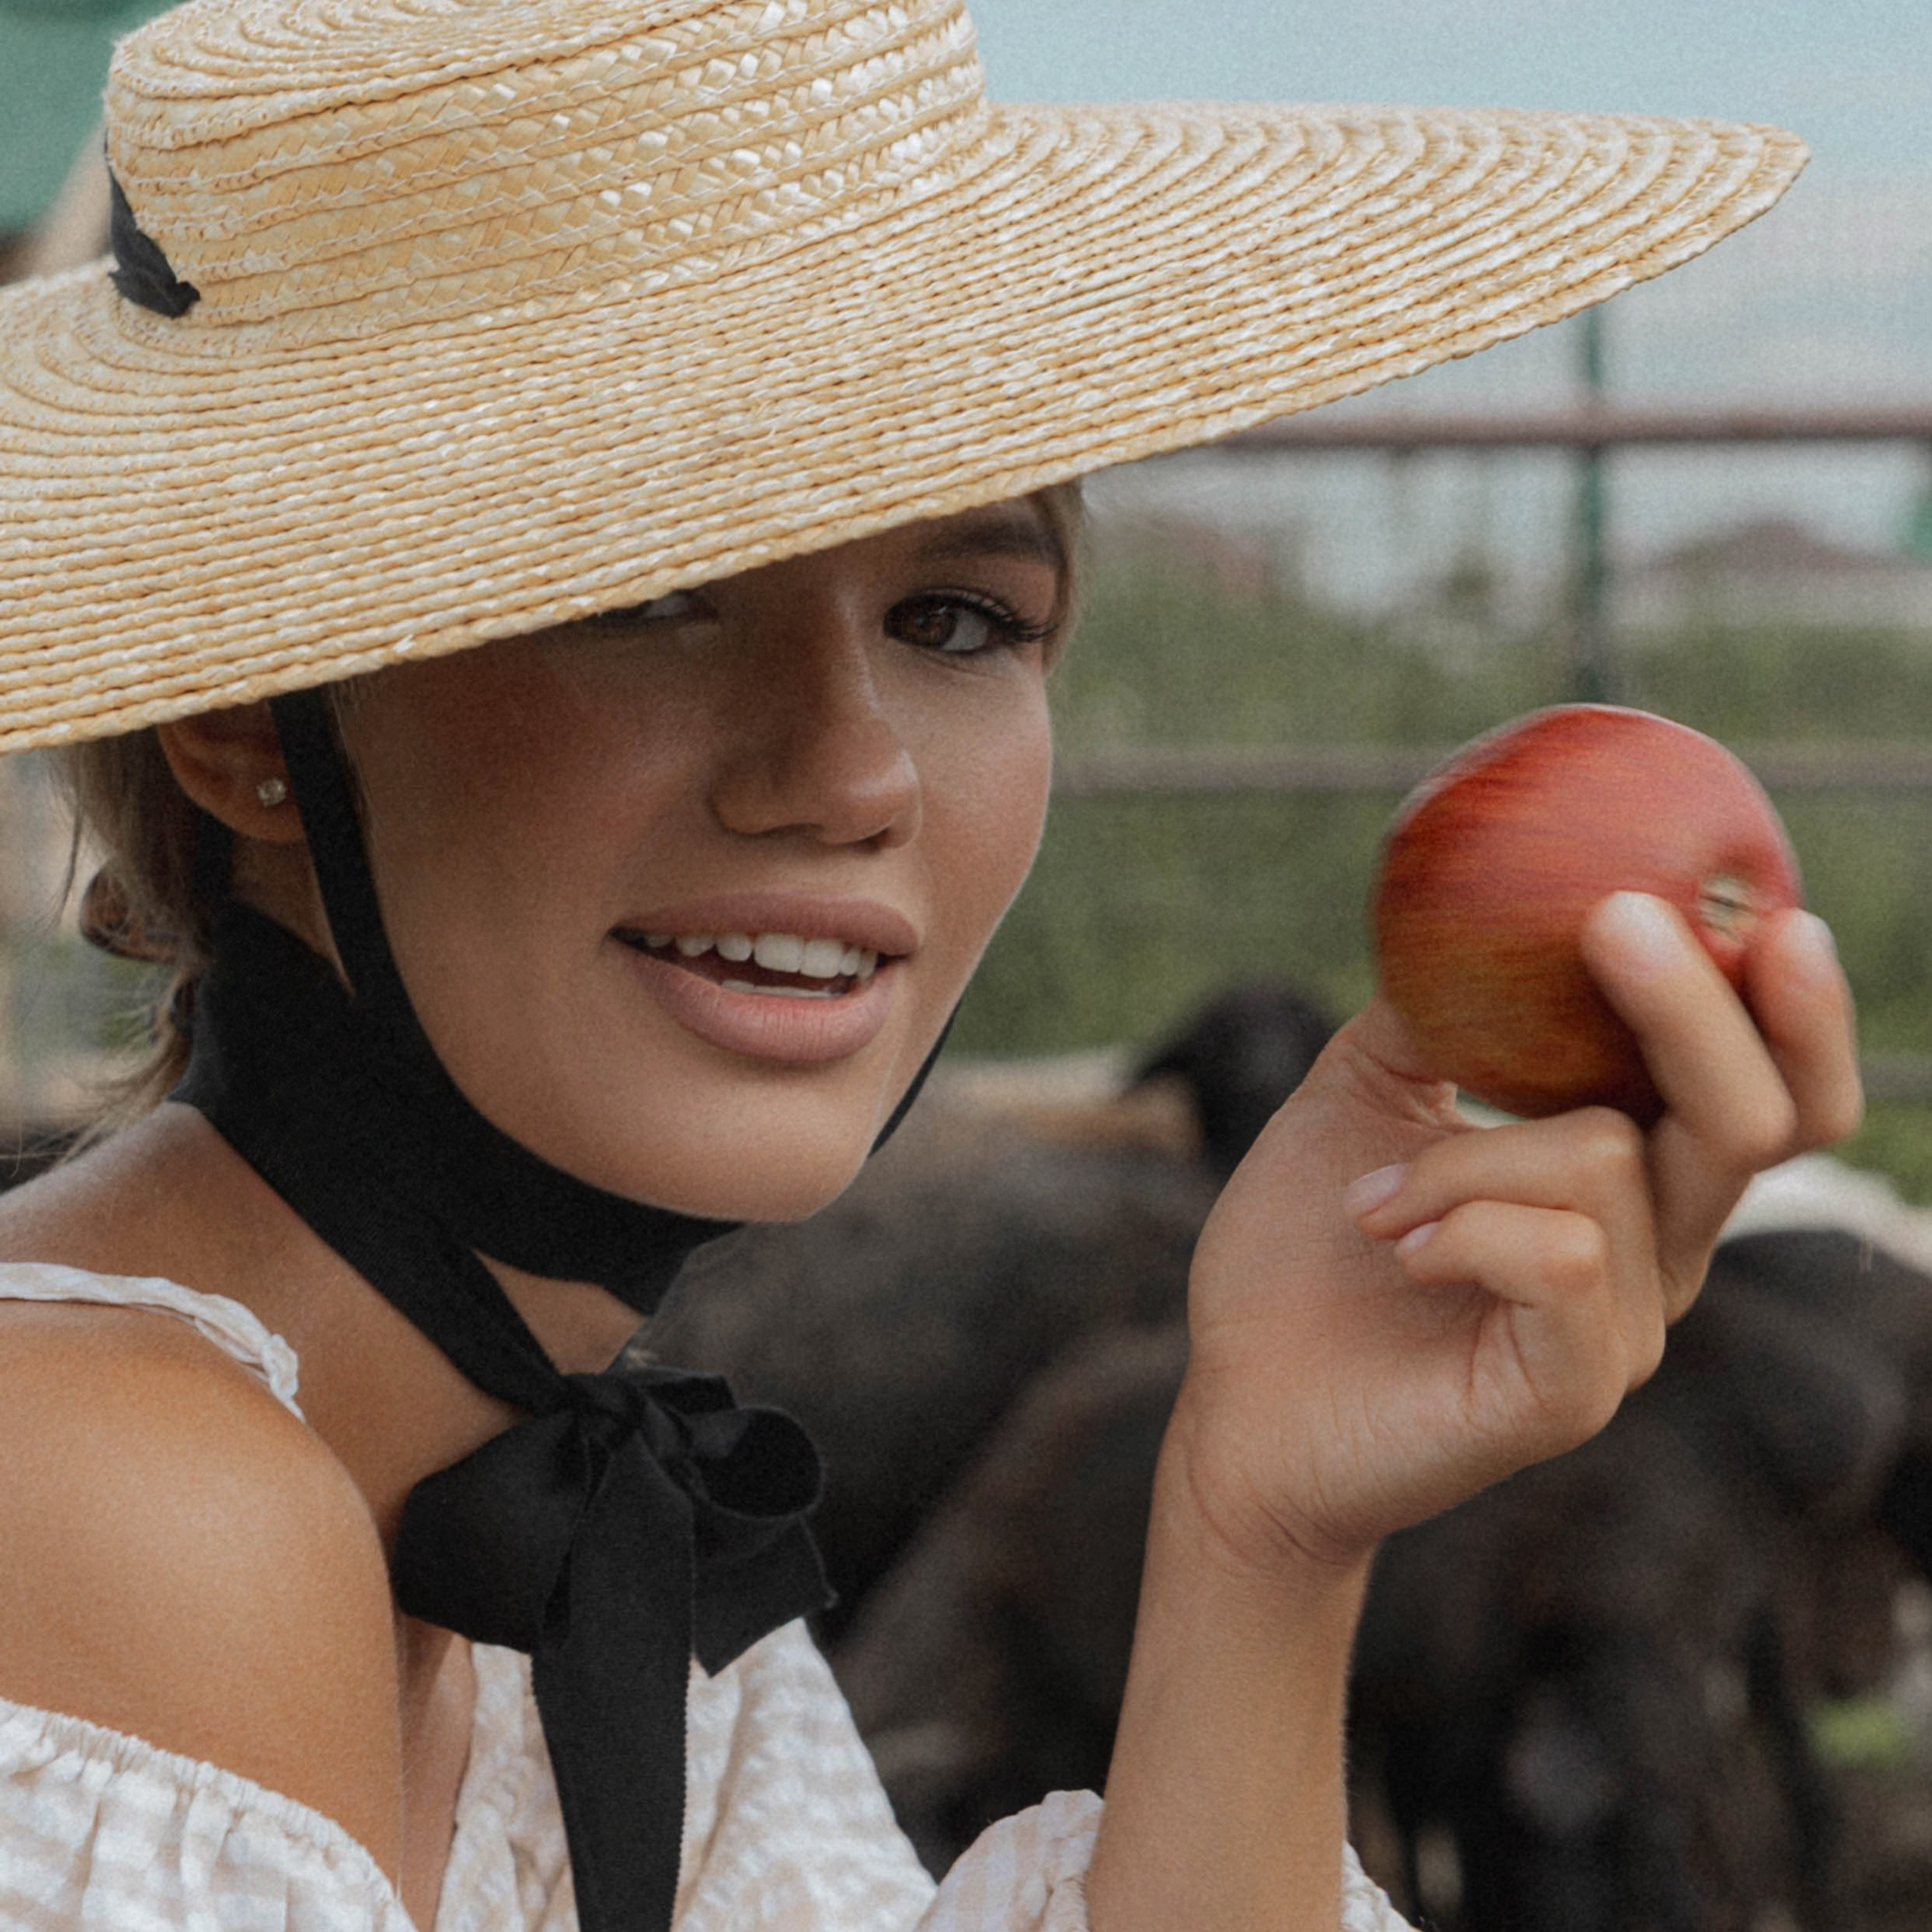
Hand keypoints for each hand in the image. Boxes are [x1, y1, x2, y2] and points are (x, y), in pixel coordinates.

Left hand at [1168, 892, 1860, 1579]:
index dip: (1787, 1008)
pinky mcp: (1575, 1389)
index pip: (1762, 1088)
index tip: (1763, 912)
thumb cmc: (1302, 1251)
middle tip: (1621, 921)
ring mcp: (1622, 1327)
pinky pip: (1562, 1254)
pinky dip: (1458, 1224)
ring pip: (1609, 1159)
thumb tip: (1480, 906)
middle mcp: (1653, 1250)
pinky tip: (1395, 1249)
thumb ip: (1433, 1009)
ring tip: (1371, 1203)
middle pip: (1753, 1118)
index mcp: (1626, 1177)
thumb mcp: (1358, 1094)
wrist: (1239, 1395)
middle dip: (1699, 1010)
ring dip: (1460, 1155)